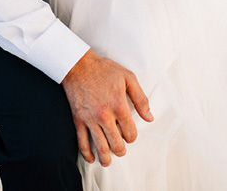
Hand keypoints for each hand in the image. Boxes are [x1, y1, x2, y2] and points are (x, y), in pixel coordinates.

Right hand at [61, 50, 152, 166]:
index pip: (130, 133)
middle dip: (121, 150)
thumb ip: (141, 99)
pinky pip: (82, 142)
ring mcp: (90, 119)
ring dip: (106, 158)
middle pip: (116, 144)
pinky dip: (87, 153)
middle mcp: (105, 116)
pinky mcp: (78, 119)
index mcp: (119, 106)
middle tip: (121, 150)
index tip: (130, 135)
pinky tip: (91, 159)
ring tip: (108, 161)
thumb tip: (149, 117)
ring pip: (100, 147)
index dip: (132, 137)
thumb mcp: (128, 78)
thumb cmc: (103, 69)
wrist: (78, 65)